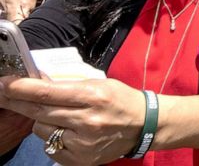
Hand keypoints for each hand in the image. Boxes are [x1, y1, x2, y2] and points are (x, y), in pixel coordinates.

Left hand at [0, 76, 144, 164]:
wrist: (144, 125)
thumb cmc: (120, 99)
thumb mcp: (99, 83)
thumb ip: (69, 84)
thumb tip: (36, 80)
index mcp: (93, 96)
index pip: (48, 93)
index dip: (22, 88)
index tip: (4, 84)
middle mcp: (87, 120)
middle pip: (40, 112)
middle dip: (18, 102)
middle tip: (3, 94)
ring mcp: (83, 143)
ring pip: (42, 130)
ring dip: (43, 121)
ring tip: (60, 116)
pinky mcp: (80, 159)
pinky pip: (50, 147)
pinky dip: (53, 137)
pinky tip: (67, 131)